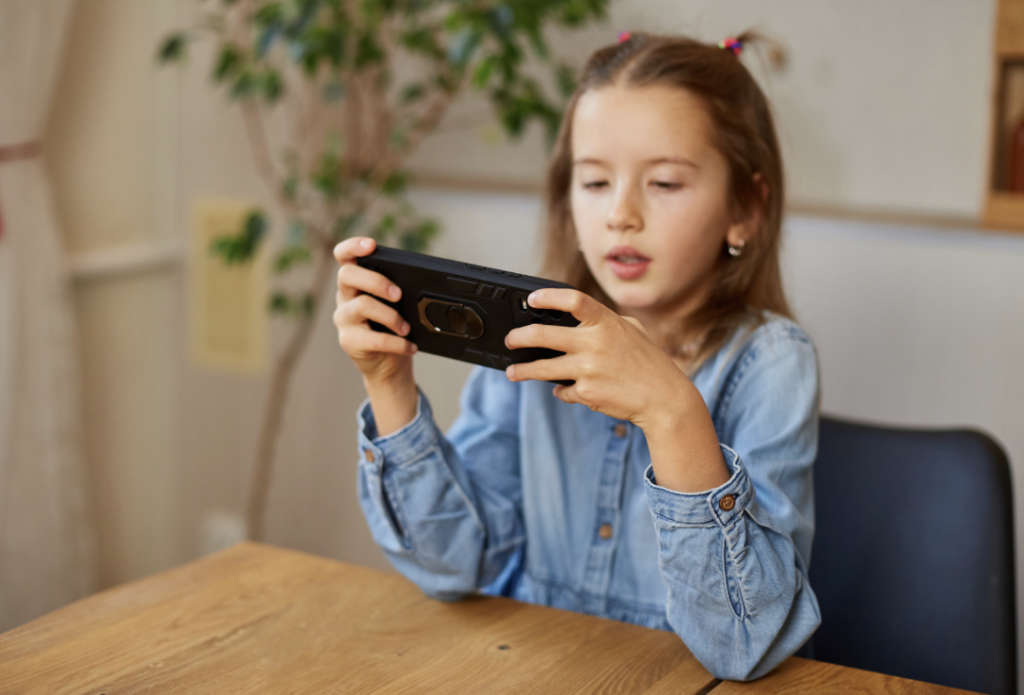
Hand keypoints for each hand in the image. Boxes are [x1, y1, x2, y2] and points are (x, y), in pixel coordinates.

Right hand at [333, 237, 417, 384]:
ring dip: (391, 316)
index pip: (343, 256)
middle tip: (399, 294)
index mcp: (355, 282)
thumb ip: (399, 290)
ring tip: (406, 327)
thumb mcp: (397, 305)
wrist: (387, 365)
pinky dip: (397, 343)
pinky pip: (374, 339)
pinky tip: (410, 346)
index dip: (353, 246)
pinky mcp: (349, 342)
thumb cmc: (393, 327)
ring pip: (362, 305)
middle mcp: (344, 297)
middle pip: (348, 275)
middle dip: (376, 281)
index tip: (371, 245)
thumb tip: (423, 286)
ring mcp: (344, 319)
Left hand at [503, 289, 688, 429]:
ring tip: (512, 372)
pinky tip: (572, 390)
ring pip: (542, 369)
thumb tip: (573, 322)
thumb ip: (604, 323)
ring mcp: (587, 369)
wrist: (664, 399)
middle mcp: (594, 343)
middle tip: (511, 340)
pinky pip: (563, 390)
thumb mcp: (631, 330)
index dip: (548, 296)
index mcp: (606, 322)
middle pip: (542, 336)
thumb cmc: (649, 362)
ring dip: (522, 371)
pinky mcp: (586, 392)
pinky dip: (564, 391)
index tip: (531, 299)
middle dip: (519, 338)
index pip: (572, 301)